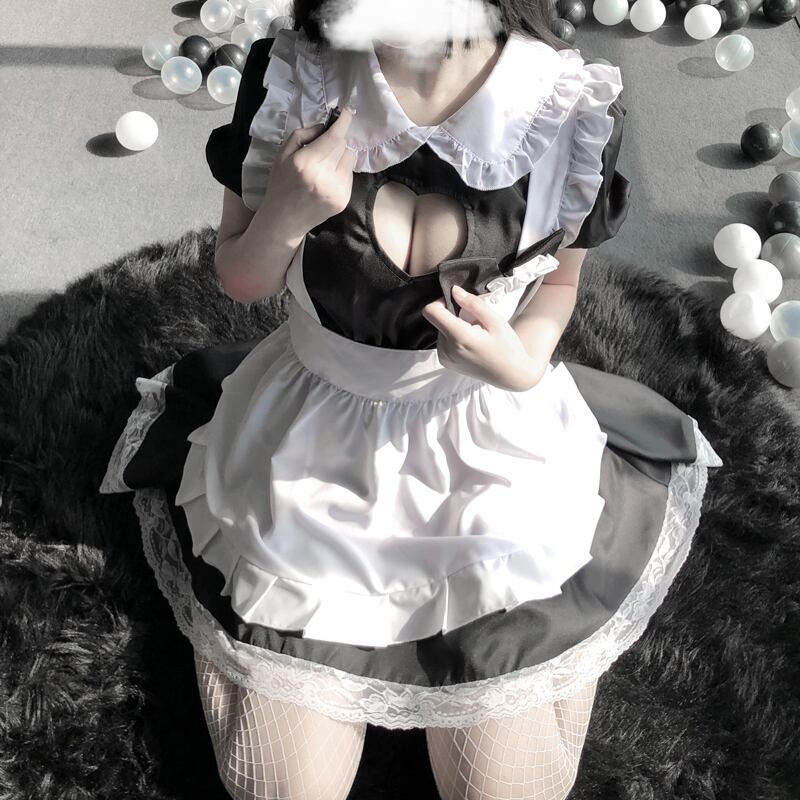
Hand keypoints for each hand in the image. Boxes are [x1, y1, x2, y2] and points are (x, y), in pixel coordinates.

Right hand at [261, 107, 357, 236]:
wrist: (284, 220)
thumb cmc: (281, 184)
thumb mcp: (282, 154)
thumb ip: (303, 135)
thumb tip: (325, 126)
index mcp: (307, 162)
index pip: (334, 137)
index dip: (344, 122)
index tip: (347, 113)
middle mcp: (324, 176)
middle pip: (344, 146)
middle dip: (337, 140)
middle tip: (326, 144)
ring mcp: (336, 190)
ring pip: (350, 159)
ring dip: (341, 155)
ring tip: (325, 164)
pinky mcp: (344, 200)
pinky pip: (350, 175)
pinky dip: (341, 171)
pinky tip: (327, 178)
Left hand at [421, 286, 543, 391]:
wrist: (510, 375)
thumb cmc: (507, 347)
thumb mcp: (495, 321)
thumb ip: (473, 304)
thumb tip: (454, 290)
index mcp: (458, 337)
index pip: (431, 311)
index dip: (441, 301)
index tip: (457, 303)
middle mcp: (446, 349)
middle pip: (437, 320)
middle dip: (452, 316)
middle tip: (474, 323)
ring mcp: (444, 358)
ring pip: (440, 330)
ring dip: (454, 327)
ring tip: (474, 335)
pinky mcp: (444, 362)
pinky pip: (442, 341)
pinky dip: (453, 337)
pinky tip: (470, 343)